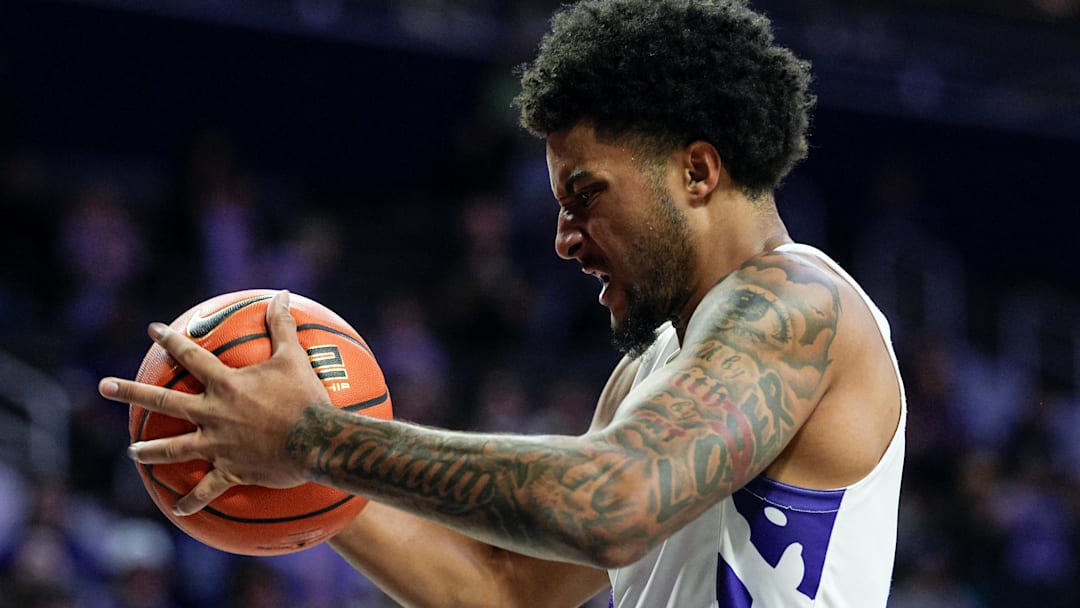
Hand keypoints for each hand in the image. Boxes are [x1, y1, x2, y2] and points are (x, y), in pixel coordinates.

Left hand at [98, 290, 329, 515]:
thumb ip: (282, 326)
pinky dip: (192, 501)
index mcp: (226, 385)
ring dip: (150, 451)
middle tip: (103, 386)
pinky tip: (178, 510)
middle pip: (164, 401)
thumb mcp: (294, 357)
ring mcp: (218, 444)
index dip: (171, 340)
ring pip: (174, 448)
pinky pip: (207, 490)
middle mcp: (213, 413)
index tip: (153, 330)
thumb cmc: (307, 397)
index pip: (191, 356)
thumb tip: (280, 295)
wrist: (317, 440)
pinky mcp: (231, 470)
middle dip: (130, 393)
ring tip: (132, 452)